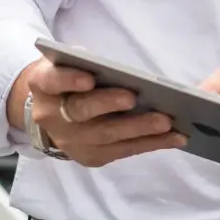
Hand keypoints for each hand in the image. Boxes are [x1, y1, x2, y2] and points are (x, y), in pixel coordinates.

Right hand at [13, 58, 184, 167]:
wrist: (54, 110)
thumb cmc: (71, 78)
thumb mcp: (71, 62)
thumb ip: (87, 62)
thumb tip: (121, 71)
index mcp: (44, 86)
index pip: (52, 81)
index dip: (69, 80)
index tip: (89, 78)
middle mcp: (52, 117)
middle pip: (82, 112)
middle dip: (110, 105)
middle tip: (135, 98)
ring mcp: (70, 141)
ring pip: (106, 136)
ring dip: (140, 129)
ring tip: (168, 122)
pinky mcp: (90, 157)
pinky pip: (124, 151)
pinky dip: (152, 143)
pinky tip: (176, 137)